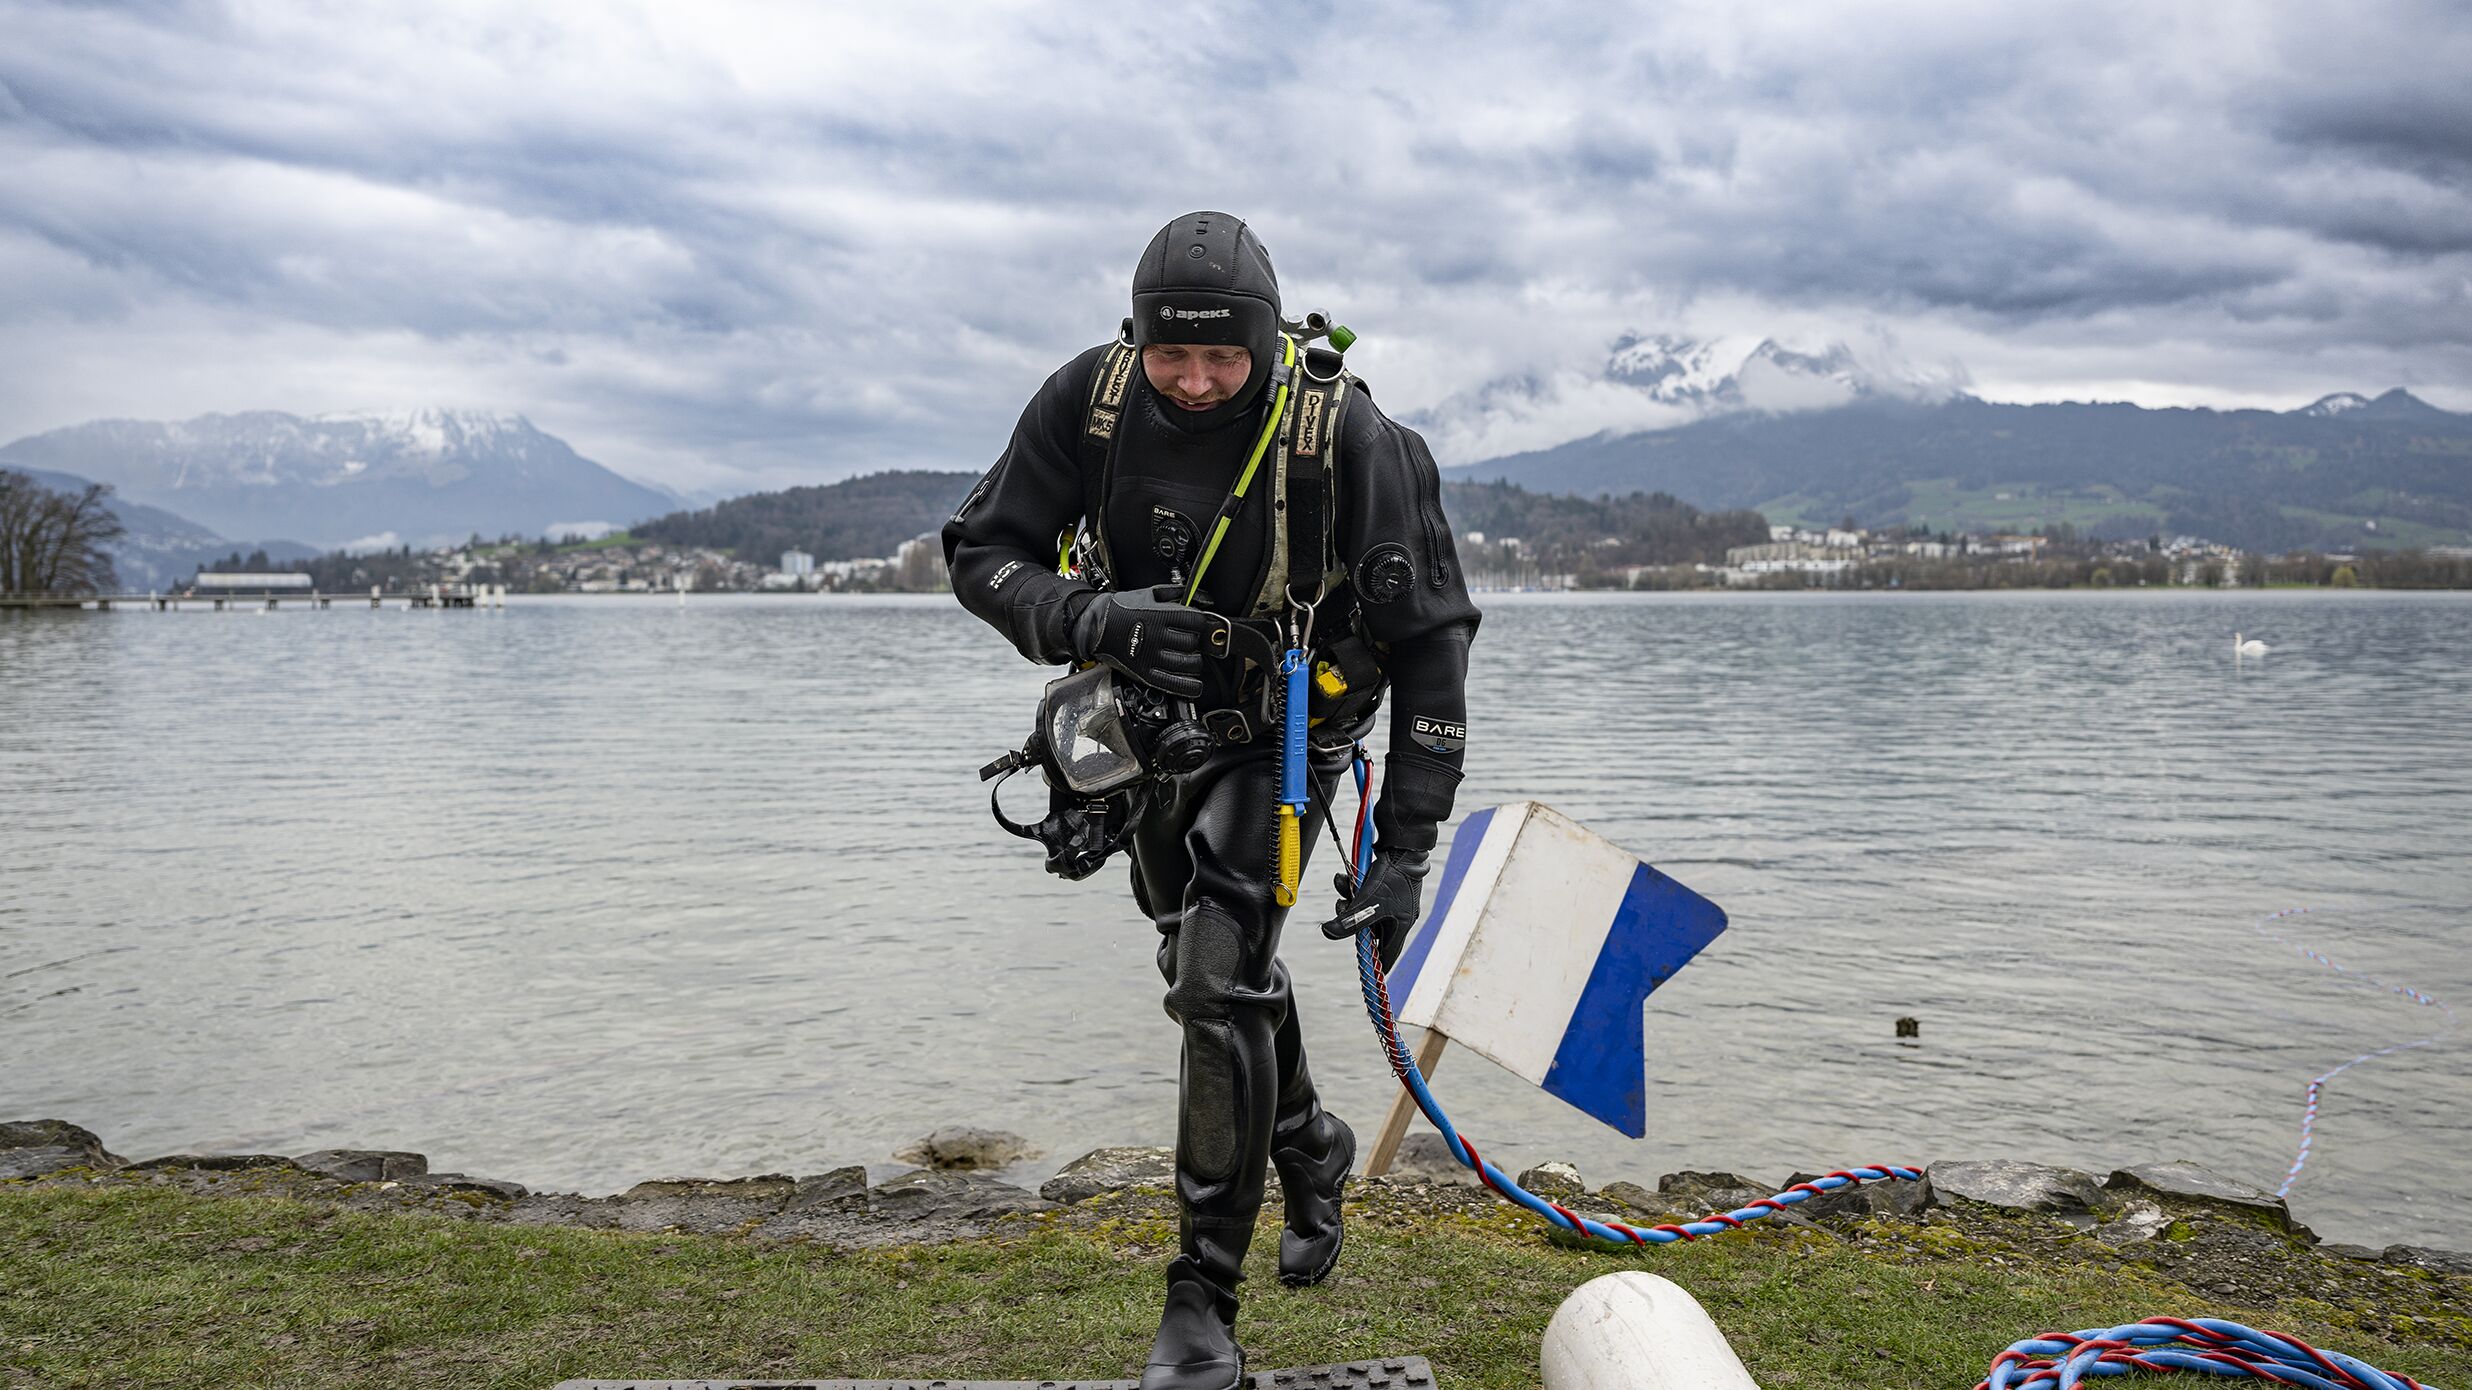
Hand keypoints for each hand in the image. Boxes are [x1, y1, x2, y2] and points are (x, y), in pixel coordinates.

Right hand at [1069, 584, 1226, 699]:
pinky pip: (1173, 683)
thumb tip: (1205, 598)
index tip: (1199, 625)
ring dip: (1194, 662)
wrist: (1097, 625)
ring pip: (1188, 664)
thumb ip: (1177, 593)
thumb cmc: (1123, 609)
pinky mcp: (1144, 673)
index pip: (1196, 621)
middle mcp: (1156, 637)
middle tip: (1191, 641)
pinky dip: (1188, 686)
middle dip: (1196, 642)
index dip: (1202, 623)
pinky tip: (1194, 684)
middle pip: (1192, 643)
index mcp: (1159, 615)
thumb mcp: (1149, 593)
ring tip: (1190, 658)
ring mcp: (1151, 657)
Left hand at [1320, 849, 1429, 968]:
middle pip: (1368, 930)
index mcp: (1401, 925)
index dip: (1374, 963)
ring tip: (1343, 887)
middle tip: (1342, 912)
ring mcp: (1391, 900)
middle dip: (1351, 922)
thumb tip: (1327, 932)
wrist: (1401, 844)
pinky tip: (1344, 877)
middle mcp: (1397, 915)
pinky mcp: (1384, 885)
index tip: (1365, 972)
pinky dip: (1351, 888)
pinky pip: (1363, 894)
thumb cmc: (1391, 876)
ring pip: (1362, 910)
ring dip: (1348, 901)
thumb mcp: (1368, 903)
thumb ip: (1349, 922)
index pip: (1387, 954)